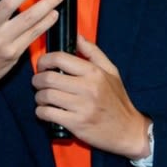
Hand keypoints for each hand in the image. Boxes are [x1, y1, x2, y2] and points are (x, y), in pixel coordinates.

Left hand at [33, 36, 151, 157]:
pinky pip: (48, 114)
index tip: (42, 65)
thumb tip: (77, 36)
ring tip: (42, 98)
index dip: (44, 60)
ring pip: (45, 96)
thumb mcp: (111, 71)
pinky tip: (45, 111)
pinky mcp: (76, 124)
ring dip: (38, 97)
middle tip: (38, 83)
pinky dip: (41, 112)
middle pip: (48, 78)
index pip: (60, 58)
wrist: (128, 131)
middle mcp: (88, 88)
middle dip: (37, 80)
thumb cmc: (117, 100)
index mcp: (94, 73)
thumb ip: (92, 52)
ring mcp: (82, 107)